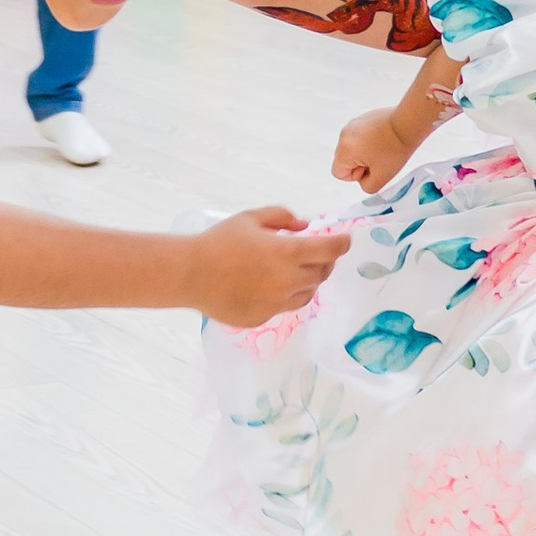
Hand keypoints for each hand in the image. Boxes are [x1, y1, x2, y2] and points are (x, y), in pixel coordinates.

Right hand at [190, 204, 347, 328]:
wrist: (191, 275)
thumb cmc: (219, 242)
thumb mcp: (251, 218)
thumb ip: (282, 217)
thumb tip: (304, 226)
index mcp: (288, 253)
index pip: (330, 250)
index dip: (342, 243)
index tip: (345, 240)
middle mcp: (288, 281)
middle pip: (322, 273)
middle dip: (325, 261)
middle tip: (320, 253)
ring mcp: (277, 303)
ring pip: (308, 293)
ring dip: (309, 279)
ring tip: (297, 269)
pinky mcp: (265, 317)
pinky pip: (286, 306)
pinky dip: (287, 294)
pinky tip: (273, 285)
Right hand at [333, 104, 418, 194]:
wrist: (407, 124)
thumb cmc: (395, 148)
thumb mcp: (381, 178)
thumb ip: (367, 186)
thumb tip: (363, 180)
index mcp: (345, 150)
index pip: (338, 173)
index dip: (355, 176)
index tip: (371, 168)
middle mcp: (344, 135)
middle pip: (344, 160)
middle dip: (359, 163)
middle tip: (378, 159)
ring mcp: (352, 125)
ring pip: (352, 148)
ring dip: (364, 152)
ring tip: (382, 148)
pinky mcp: (362, 118)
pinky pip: (359, 136)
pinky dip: (368, 140)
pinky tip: (383, 139)